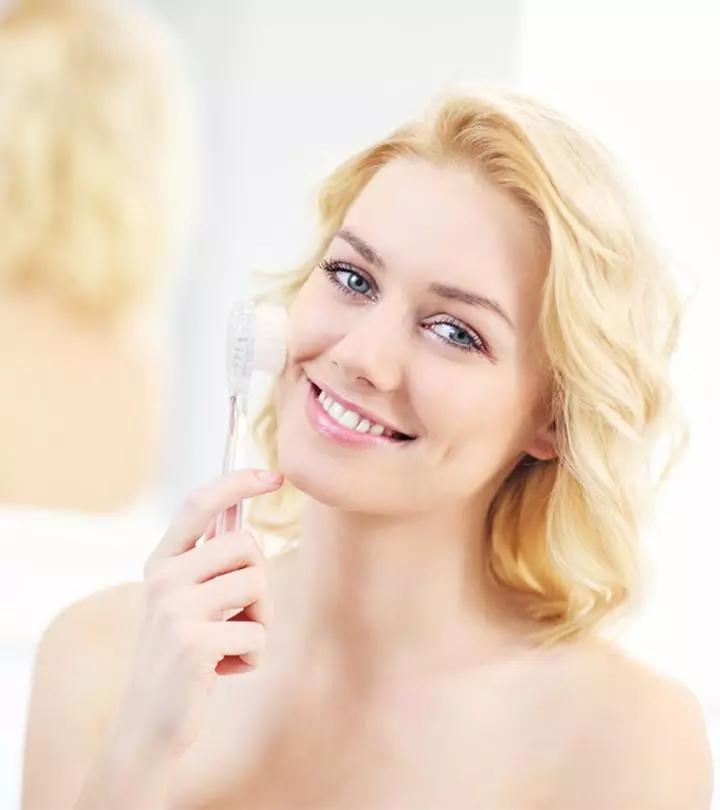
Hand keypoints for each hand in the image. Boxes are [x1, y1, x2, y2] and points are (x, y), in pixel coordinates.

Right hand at [114, 469, 283, 757]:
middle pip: (246, 544)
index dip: (238, 482)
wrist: (149, 723)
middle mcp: (163, 576)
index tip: (275, 476)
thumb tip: (245, 518)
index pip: (200, 503)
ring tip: (231, 643)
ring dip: (260, 619)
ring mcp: (175, 608)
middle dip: (260, 580)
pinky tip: (223, 672)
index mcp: (162, 561)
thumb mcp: (186, 601)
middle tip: (240, 615)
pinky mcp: (192, 642)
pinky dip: (254, 657)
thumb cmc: (182, 655)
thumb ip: (209, 563)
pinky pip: (257, 633)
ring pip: (258, 584)